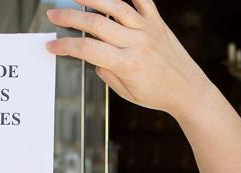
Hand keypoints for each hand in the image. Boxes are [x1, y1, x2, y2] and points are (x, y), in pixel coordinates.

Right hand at [45, 0, 216, 121]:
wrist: (189, 90)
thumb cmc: (158, 94)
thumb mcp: (126, 92)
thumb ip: (105, 72)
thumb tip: (88, 55)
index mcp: (127, 65)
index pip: (88, 50)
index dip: (65, 47)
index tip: (52, 46)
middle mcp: (138, 44)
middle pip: (96, 24)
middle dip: (69, 17)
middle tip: (53, 14)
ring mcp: (148, 30)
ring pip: (115, 6)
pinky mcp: (157, 22)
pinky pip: (142, 0)